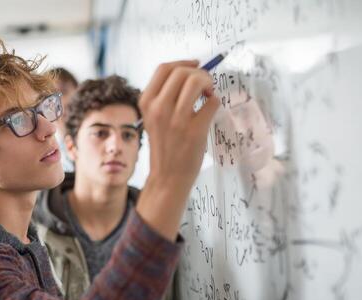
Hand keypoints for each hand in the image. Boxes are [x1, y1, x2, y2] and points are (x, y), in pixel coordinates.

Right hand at [136, 61, 219, 240]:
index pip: (164, 68)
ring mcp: (177, 119)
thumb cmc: (165, 145)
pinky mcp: (195, 130)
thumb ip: (165, 96)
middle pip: (182, 72)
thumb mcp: (154, 117)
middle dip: (199, 73)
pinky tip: (210, 109)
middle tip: (205, 84)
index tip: (195, 66)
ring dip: (208, 83)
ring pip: (197, 82)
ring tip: (208, 94)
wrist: (168, 176)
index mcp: (146, 103)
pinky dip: (215, 101)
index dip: (183, 63)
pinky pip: (211, 102)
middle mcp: (159, 108)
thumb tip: (191, 72)